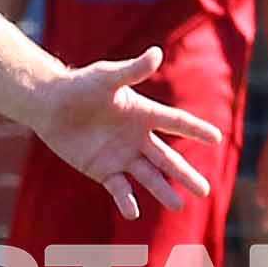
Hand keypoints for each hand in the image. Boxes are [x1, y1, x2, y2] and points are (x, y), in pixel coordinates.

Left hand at [21, 54, 213, 219]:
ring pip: (148, 176)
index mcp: (143, 113)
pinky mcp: (103, 170)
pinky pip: (118, 188)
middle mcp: (137, 138)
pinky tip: (133, 213)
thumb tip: (157, 53)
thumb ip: (132, 70)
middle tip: (205, 191)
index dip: (195, 129)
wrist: (50, 105)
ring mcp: (121, 156)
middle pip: (167, 159)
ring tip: (179, 206)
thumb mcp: (107, 76)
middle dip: (185, 174)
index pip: (175, 122)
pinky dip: (125, 200)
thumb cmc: (80, 86)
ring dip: (163, 191)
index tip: (217, 138)